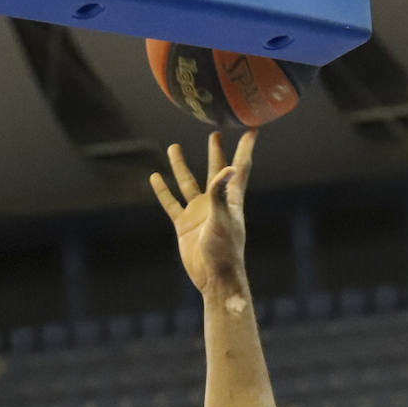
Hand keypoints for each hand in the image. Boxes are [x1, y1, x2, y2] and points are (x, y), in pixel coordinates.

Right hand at [150, 130, 255, 291]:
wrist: (213, 276)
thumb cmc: (225, 250)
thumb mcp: (223, 219)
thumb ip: (220, 194)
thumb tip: (227, 169)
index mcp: (231, 198)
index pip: (239, 167)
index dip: (245, 148)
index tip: (252, 129)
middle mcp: (215, 201)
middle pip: (215, 170)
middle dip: (216, 152)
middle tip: (215, 134)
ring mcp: (198, 212)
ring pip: (188, 182)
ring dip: (181, 165)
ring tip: (173, 147)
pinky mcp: (184, 224)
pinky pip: (171, 203)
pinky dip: (163, 190)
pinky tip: (155, 177)